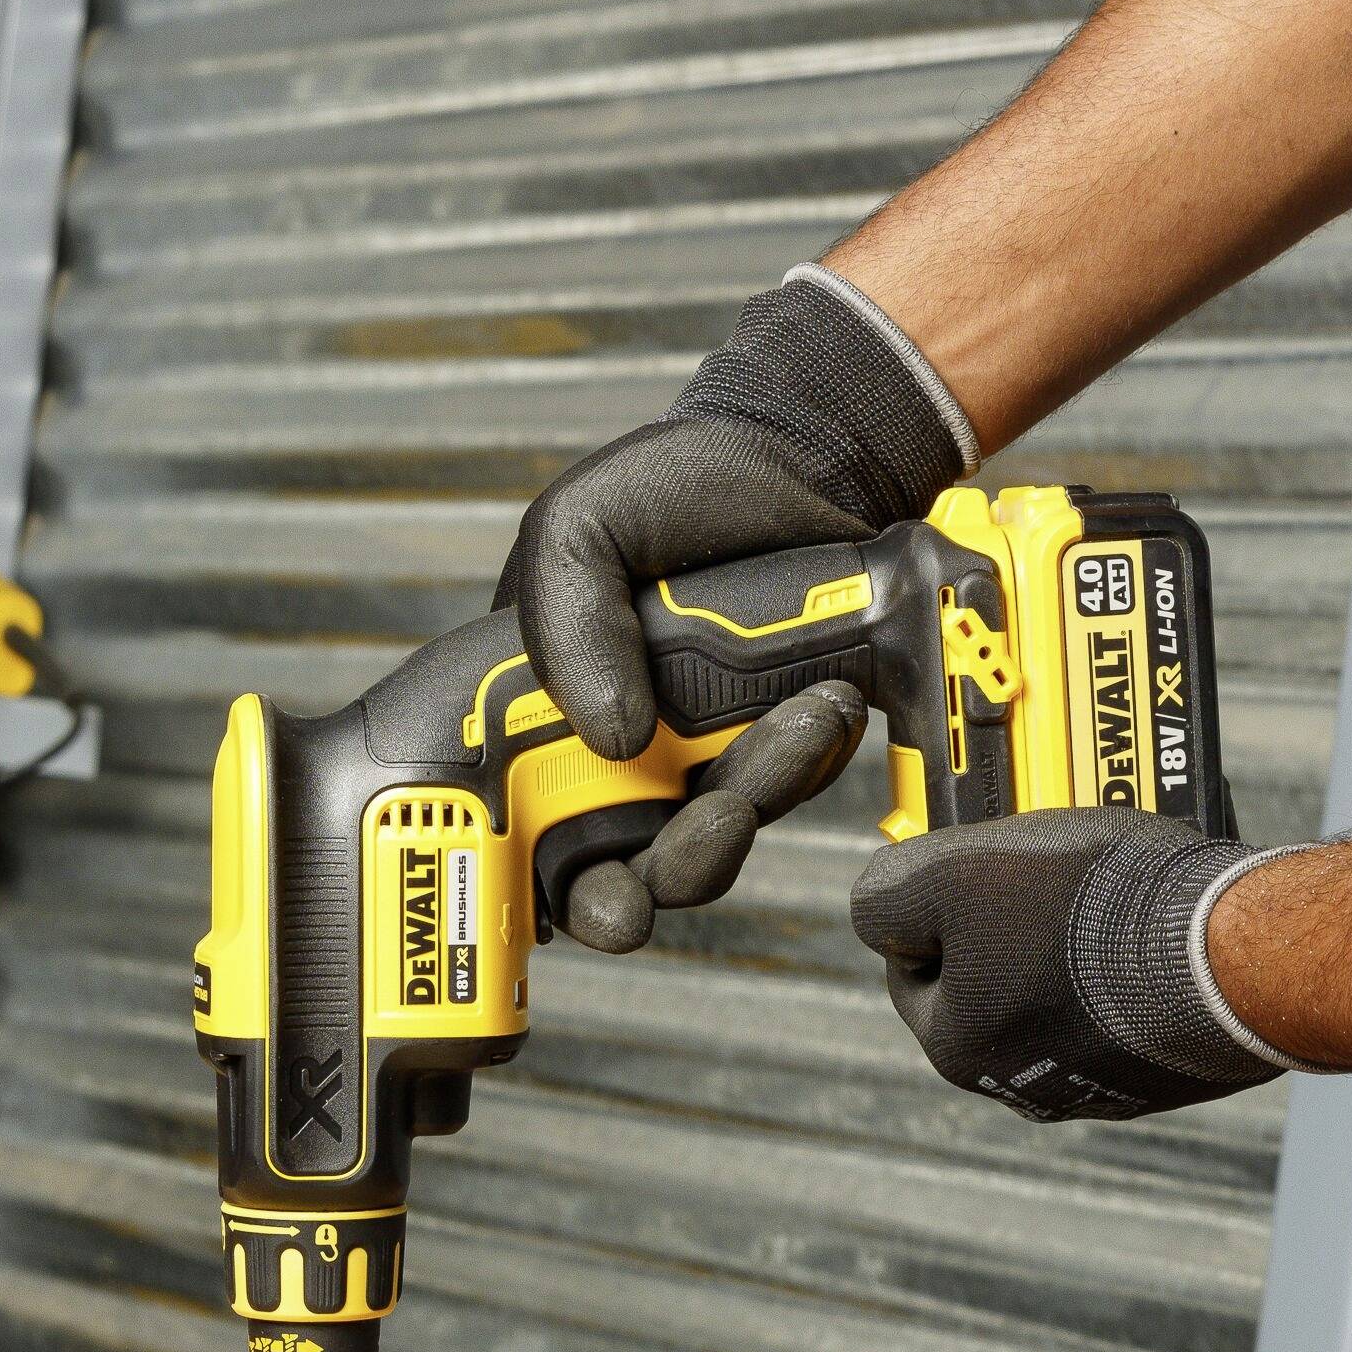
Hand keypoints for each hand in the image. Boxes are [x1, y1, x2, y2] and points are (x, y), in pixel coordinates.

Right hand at [494, 266, 977, 949]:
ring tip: (797, 716)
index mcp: (541, 722)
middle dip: (672, 871)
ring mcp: (701, 768)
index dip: (554, 884)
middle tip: (714, 825)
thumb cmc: (674, 490)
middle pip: (631, 875)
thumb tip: (610, 735)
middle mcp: (617, 763)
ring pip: (720, 840)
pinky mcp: (779, 759)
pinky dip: (810, 760)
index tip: (604, 889)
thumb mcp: (582, 529)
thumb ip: (568, 622)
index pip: (526, 841)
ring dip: (758, 794)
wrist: (802, 462)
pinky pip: (791, 794)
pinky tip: (826, 700)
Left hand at [849, 809, 1295, 1121]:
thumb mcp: (950, 870)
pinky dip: (1132, 967)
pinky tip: (1151, 923)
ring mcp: (1101, 1083)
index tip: (968, 862)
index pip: (913, 965)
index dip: (933, 901)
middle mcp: (1024, 1084)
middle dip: (1007, 921)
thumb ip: (888, 889)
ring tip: (1102, 886)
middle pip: (990, 981)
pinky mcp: (1168, 1071)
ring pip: (1061, 994)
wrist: (1229, 952)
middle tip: (1040, 868)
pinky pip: (1130, 1007)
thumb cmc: (1086, 911)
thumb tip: (878, 902)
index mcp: (959, 1047)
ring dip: (1071, 943)